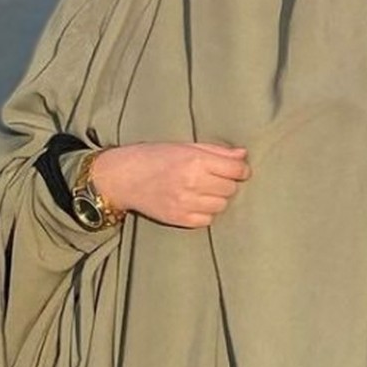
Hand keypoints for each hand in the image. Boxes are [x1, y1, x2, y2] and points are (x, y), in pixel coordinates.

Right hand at [91, 142, 250, 228]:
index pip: (236, 170)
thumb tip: (243, 155)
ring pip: (221, 206)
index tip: (238, 170)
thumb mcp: (184, 146)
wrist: (123, 177)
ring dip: (217, 198)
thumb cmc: (154, 157)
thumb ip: (216, 151)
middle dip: (227, 183)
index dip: (242, 170)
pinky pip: (207, 220)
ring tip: (203, 190)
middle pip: (230, 189)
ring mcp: (186, 203)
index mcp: (195, 160)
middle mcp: (193, 182)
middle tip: (214, 178)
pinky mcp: (179, 219)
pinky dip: (205, 212)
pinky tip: (194, 203)